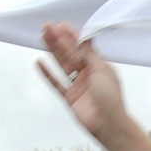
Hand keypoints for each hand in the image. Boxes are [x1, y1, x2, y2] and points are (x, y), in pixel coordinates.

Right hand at [40, 23, 150, 150]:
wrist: (109, 125)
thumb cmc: (111, 98)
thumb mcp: (102, 70)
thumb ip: (90, 54)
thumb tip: (84, 37)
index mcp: (99, 67)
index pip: (83, 47)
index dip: (72, 36)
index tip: (61, 25)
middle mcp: (88, 75)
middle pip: (70, 54)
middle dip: (59, 40)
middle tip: (47, 27)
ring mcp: (78, 86)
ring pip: (62, 65)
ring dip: (52, 51)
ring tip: (42, 38)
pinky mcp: (70, 98)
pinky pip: (56, 83)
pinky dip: (47, 74)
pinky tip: (39, 62)